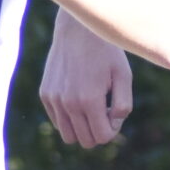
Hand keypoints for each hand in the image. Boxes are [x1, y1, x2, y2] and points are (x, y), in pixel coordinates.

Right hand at [38, 10, 133, 147]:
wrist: (78, 28)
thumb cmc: (106, 51)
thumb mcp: (124, 76)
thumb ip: (123, 105)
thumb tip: (113, 123)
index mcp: (89, 100)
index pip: (102, 137)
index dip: (113, 129)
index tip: (114, 110)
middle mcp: (68, 103)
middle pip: (85, 141)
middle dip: (98, 130)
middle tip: (104, 108)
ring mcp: (54, 99)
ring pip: (68, 136)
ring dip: (83, 127)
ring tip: (91, 106)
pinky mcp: (45, 94)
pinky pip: (58, 122)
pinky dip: (69, 117)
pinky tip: (78, 97)